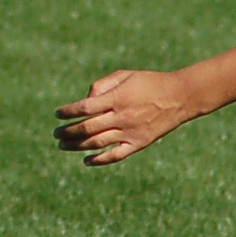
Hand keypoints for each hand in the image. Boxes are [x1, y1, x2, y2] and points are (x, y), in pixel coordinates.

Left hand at [55, 68, 200, 165]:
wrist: (179, 97)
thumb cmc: (149, 82)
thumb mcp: (125, 75)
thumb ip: (102, 85)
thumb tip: (86, 99)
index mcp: (117, 98)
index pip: (85, 107)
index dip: (68, 111)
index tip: (57, 114)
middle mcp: (122, 117)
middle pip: (87, 128)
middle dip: (68, 131)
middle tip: (56, 133)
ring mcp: (130, 132)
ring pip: (97, 143)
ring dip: (77, 145)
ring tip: (63, 145)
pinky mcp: (138, 144)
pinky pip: (116, 155)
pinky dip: (99, 160)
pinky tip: (86, 161)